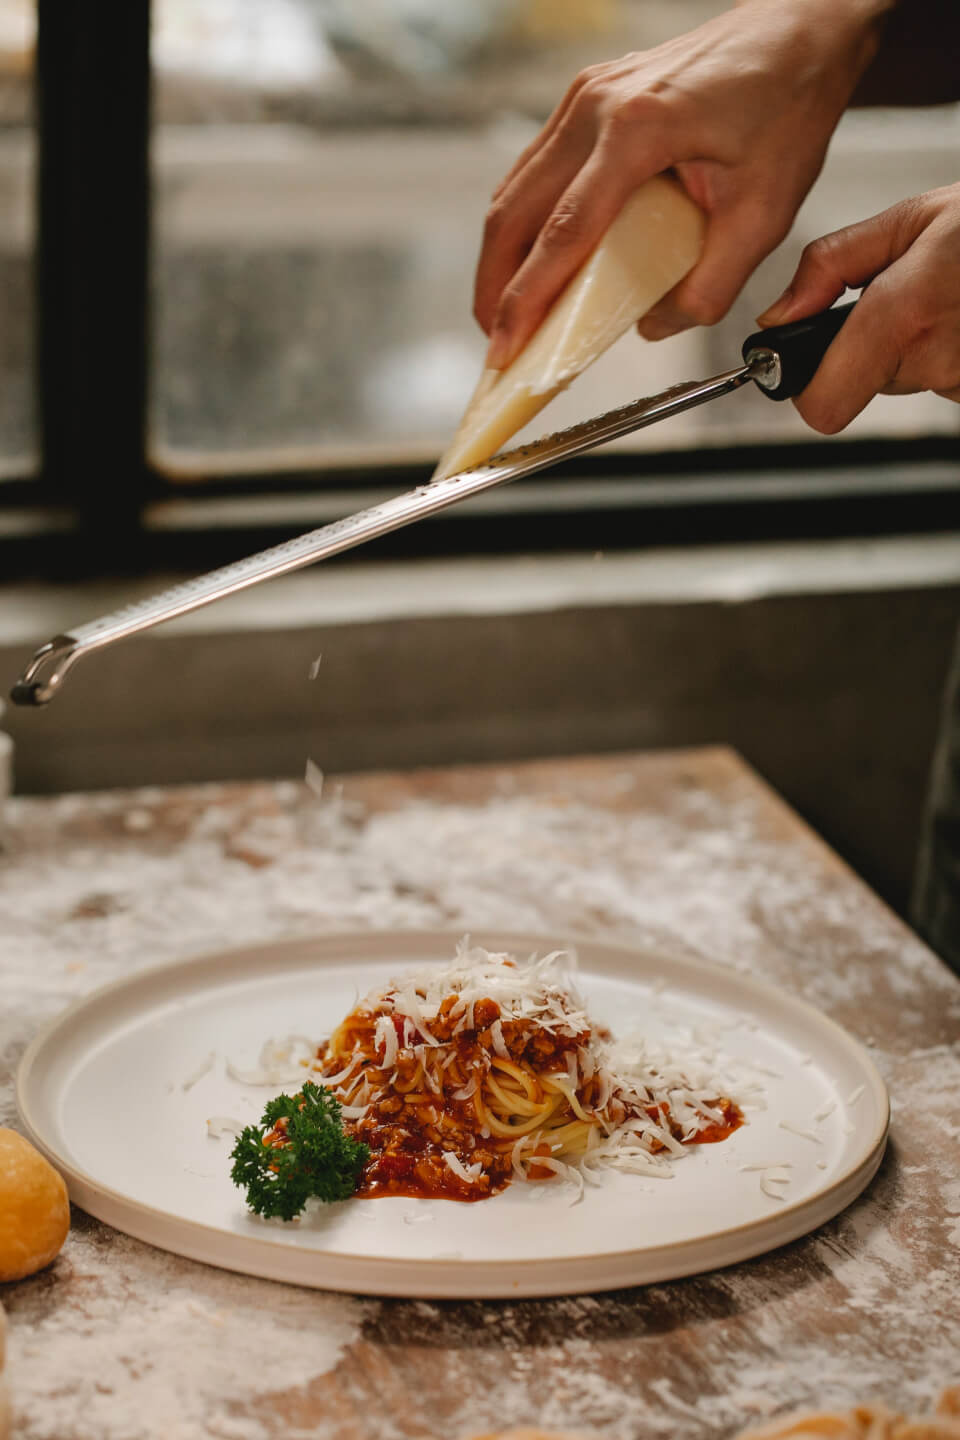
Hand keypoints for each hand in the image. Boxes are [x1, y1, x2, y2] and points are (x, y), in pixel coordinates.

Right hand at [474, 0, 887, 368]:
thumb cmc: (787, 106)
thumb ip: (711, 283)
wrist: (796, 32)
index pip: (563, 233)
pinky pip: (534, 169)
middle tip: (496, 344)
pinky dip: (524, 223)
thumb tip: (654, 327)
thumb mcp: (765, 213)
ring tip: (507, 313)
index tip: (506, 349)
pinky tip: (531, 261)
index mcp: (638, 131)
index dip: (527, 299)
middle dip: (495, 287)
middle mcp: (596, 106)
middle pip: (513, 212)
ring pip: (514, 190)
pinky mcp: (585, 98)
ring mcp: (583, 97)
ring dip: (502, 258)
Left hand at [757, 183, 959, 430]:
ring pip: (913, 381)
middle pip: (866, 386)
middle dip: (875, 348)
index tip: (813, 363)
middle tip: (913, 299)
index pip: (824, 406)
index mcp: (902, 315)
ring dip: (921, 347)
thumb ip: (831, 267)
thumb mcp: (912, 219)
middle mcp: (936, 358)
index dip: (811, 389)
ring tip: (954, 299)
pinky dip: (954, 352)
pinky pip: (950, 381)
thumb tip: (777, 316)